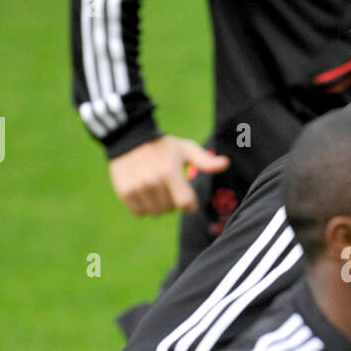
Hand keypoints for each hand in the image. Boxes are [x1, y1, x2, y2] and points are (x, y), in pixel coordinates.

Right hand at [108, 136, 229, 215]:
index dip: (190, 205)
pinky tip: (143, 192)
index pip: (185, 203)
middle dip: (173, 202)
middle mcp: (153, 180)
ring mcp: (137, 187)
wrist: (129, 138)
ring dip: (158, 205)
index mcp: (169, 171)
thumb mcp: (185, 149)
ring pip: (155, 213)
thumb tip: (226, 163)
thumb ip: (205, 160)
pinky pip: (139, 213)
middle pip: (170, 209)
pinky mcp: (125, 191)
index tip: (188, 201)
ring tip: (156, 190)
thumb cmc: (163, 146)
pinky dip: (143, 207)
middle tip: (168, 188)